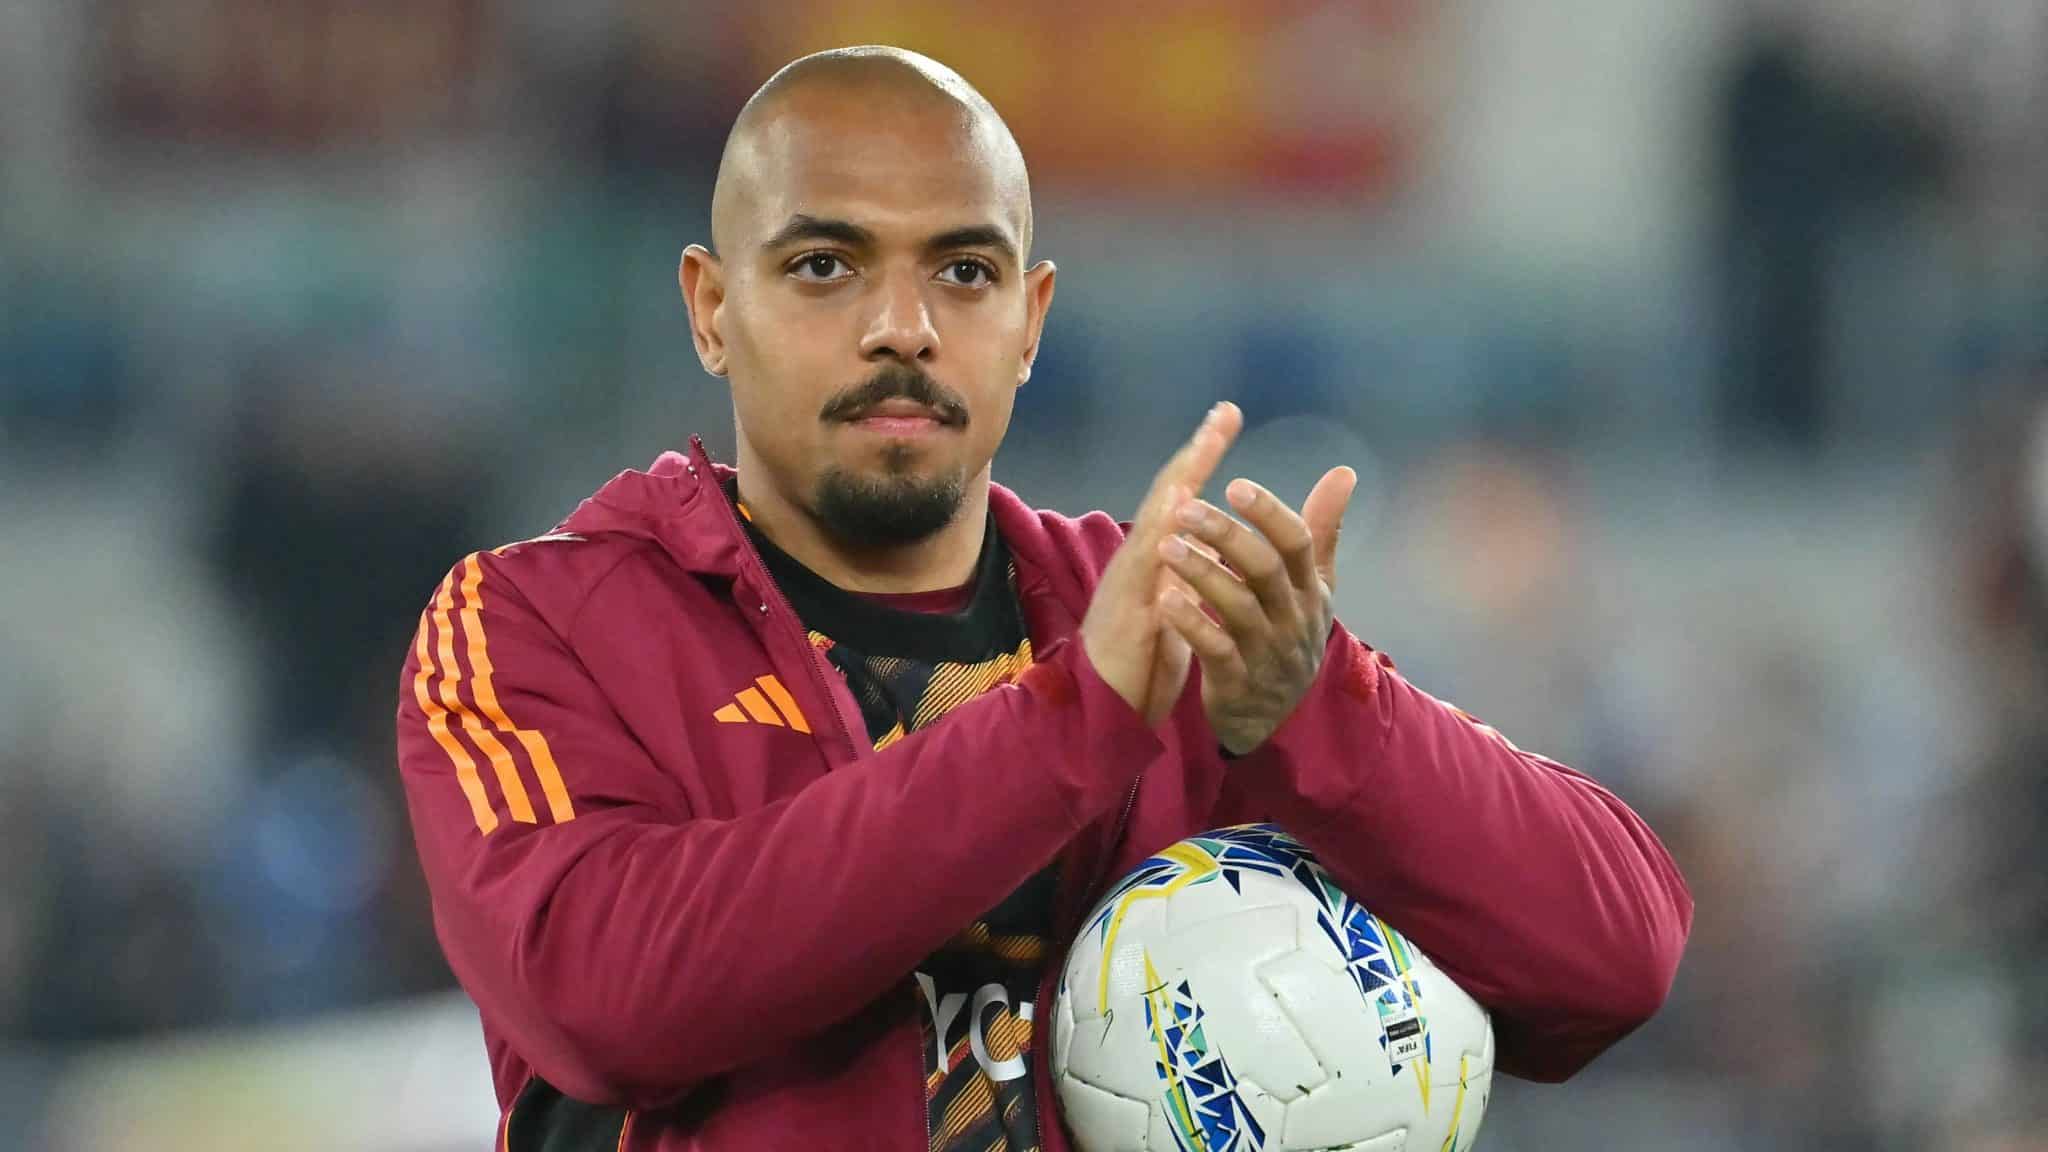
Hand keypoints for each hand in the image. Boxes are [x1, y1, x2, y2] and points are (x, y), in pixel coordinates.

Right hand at [1081, 403, 1242, 722]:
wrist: (1104, 715)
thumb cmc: (1137, 666)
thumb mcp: (1174, 614)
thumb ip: (1186, 578)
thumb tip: (1207, 544)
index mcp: (1156, 563)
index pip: (1182, 502)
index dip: (1202, 461)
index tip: (1228, 419)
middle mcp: (1139, 566)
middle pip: (1165, 501)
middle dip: (1195, 457)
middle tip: (1224, 414)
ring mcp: (1128, 589)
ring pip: (1152, 531)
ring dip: (1176, 491)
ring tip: (1202, 450)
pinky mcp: (1124, 620)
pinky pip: (1142, 581)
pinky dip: (1158, 550)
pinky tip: (1174, 524)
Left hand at [1156, 467, 1357, 753]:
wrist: (1277, 717)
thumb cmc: (1289, 634)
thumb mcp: (1314, 586)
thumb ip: (1323, 530)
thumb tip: (1344, 472)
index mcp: (1310, 589)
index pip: (1297, 544)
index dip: (1269, 513)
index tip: (1235, 485)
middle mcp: (1292, 617)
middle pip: (1265, 570)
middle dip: (1227, 536)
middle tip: (1186, 509)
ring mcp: (1266, 651)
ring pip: (1237, 607)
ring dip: (1202, 573)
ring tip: (1165, 545)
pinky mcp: (1238, 681)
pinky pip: (1216, 650)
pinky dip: (1191, 624)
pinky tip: (1165, 598)